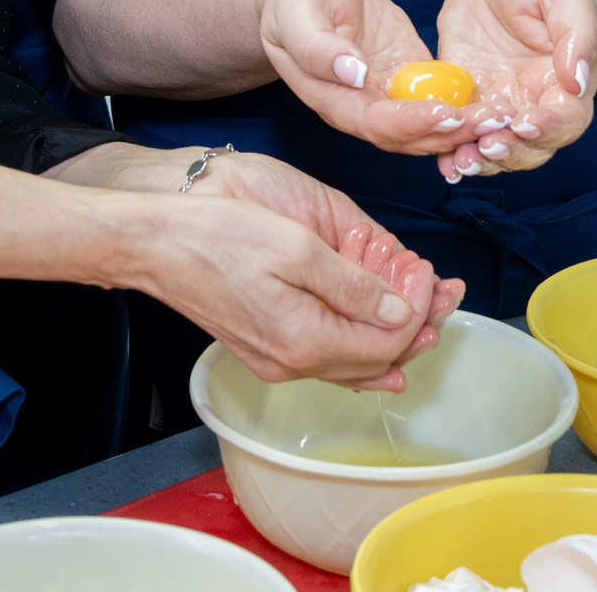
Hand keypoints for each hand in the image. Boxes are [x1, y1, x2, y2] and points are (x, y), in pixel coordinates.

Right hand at [186, 150, 465, 378]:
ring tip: (421, 309)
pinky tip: (371, 331)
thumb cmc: (216, 235)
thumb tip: (401, 314)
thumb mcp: (297, 247)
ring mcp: (274, 359)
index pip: (387, 343)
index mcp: (305, 339)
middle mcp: (291, 362)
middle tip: (444, 295)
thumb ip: (355, 287)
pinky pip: (324, 356)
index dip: (420, 311)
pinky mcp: (261, 347)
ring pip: (350, 362)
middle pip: (374, 361)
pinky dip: (356, 342)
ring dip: (388, 335)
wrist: (151, 244)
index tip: (432, 277)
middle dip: (415, 327)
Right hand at [256, 0, 487, 156]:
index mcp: (333, 98)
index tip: (444, 112)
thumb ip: (317, 46)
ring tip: (500, 116)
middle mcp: (362, 106)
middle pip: (408, 136)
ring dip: (464, 125)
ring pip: (428, 125)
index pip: (374, 123)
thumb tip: (352, 73)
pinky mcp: (408, 76)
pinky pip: (438, 97)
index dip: (410, 123)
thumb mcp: (297, 14)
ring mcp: (387, 94)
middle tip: (489, 121)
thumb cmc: (293, 2)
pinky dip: (465, 104)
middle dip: (449, 132)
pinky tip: (494, 100)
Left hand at [429, 0, 596, 182]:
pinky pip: (457, 130)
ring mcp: (497, 104)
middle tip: (486, 146)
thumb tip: (577, 79)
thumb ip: (576, 34)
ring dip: (478, 160)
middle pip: (530, 148)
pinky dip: (448, 148)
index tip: (525, 124)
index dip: (548, 129)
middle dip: (509, 153)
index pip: (566, 120)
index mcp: (565, 85)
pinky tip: (440, 158)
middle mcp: (533, 104)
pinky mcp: (464, 98)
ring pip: (493, 148)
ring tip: (459, 161)